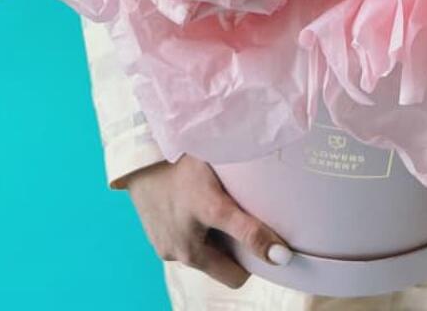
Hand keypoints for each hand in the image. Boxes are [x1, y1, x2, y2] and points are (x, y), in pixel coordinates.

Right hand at [120, 154, 293, 288]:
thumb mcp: (218, 154)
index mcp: (209, 207)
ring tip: (224, 220)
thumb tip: (278, 153)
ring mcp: (171, 249)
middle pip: (231, 273)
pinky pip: (192, 256)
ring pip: (211, 264)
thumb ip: (247, 166)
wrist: (141, 158)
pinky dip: (202, 244)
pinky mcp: (161, 250)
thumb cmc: (186, 152)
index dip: (270, 247)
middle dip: (245, 260)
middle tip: (254, 235)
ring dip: (222, 250)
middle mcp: (188, 239)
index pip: (248, 235)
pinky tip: (201, 218)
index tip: (286, 255)